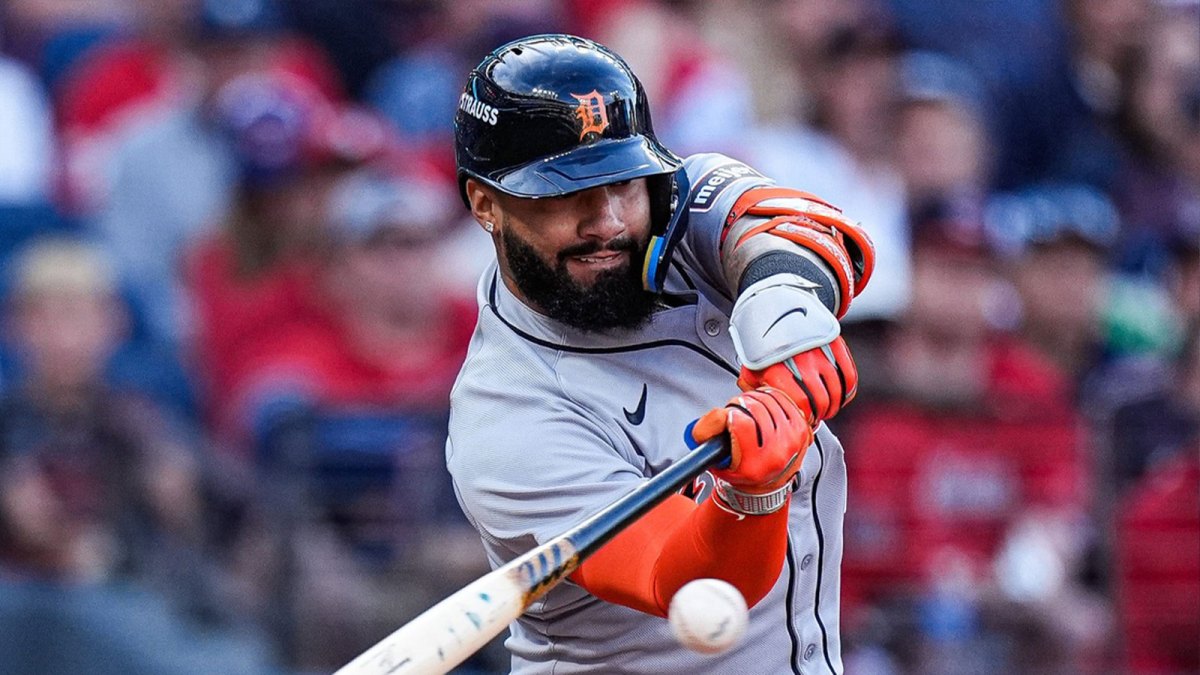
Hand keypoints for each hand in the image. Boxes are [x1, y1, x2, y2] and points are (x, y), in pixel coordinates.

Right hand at [691, 388, 812, 513]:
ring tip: (747, 411)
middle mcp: (778, 453)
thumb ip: (707, 436)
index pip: (740, 422)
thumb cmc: (741, 473)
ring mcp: (793, 439)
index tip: (726, 419)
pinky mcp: (802, 428)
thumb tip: (712, 419)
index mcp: (755, 464)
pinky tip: (763, 405)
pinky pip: (782, 398)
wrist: (767, 487)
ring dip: (753, 400)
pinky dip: (769, 397)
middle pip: (754, 406)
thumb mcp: (715, 461)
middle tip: (734, 413)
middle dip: (739, 404)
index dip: (727, 415)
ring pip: (768, 399)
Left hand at [737, 336, 857, 421]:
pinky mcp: (834, 342)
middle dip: (823, 413)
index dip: (807, 417)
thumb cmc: (763, 342)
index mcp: (778, 368)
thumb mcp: (751, 365)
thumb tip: (758, 407)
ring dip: (836, 404)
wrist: (775, 306)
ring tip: (829, 408)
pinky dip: (848, 389)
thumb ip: (753, 389)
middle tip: (819, 417)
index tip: (806, 421)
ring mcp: (819, 350)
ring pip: (837, 388)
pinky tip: (842, 396)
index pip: (801, 403)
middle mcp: (800, 359)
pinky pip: (848, 373)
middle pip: (822, 399)